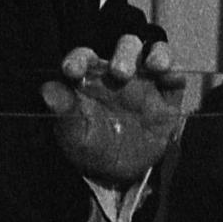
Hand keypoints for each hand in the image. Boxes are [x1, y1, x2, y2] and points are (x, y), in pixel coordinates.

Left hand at [44, 35, 192, 187]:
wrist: (117, 174)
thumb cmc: (89, 148)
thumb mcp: (74, 134)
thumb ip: (63, 111)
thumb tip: (47, 90)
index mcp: (91, 77)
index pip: (85, 57)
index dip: (79, 58)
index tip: (72, 71)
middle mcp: (119, 73)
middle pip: (126, 47)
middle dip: (124, 54)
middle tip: (120, 74)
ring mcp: (146, 82)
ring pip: (153, 53)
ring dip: (155, 54)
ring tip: (154, 66)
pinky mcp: (167, 98)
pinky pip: (175, 79)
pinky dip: (175, 73)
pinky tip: (170, 76)